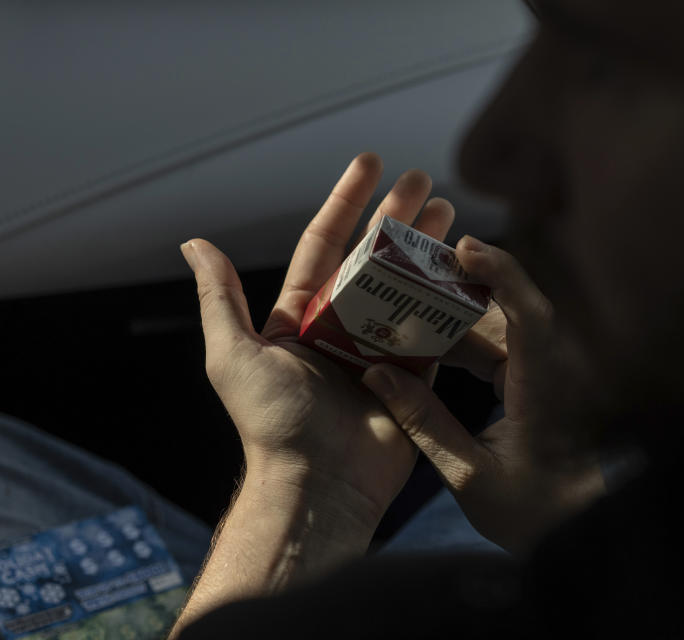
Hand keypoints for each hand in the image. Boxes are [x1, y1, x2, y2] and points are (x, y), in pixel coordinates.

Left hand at [181, 152, 451, 532]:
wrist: (319, 484)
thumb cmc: (272, 422)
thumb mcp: (234, 355)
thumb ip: (220, 299)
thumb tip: (195, 243)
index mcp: (301, 318)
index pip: (326, 244)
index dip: (347, 201)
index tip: (370, 163)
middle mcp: (341, 328)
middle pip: (374, 259)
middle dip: (397, 218)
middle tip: (423, 180)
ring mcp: (380, 351)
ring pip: (408, 288)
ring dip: (428, 250)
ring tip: (450, 216)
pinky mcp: (412, 377)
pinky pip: (433, 331)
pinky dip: (448, 302)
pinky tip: (466, 270)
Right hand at [361, 237, 605, 554]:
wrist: (575, 535)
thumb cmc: (532, 514)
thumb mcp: (468, 476)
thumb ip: (423, 422)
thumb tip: (377, 373)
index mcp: (545, 390)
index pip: (531, 315)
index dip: (501, 273)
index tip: (463, 247)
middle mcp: (551, 372)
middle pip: (511, 312)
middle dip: (462, 288)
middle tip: (411, 269)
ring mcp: (547, 377)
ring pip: (503, 329)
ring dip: (459, 318)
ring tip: (407, 305)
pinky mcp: (538, 386)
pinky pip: (502, 349)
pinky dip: (468, 344)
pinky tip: (431, 347)